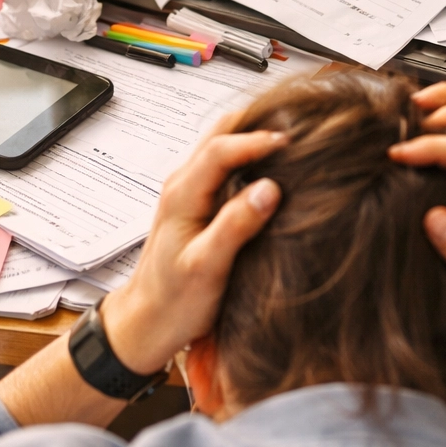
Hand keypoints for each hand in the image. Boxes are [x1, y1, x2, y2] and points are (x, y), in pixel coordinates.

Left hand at [101, 120, 285, 374]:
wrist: (146, 323)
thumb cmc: (174, 301)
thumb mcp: (207, 268)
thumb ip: (234, 227)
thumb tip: (269, 189)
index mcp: (182, 195)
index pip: (221, 149)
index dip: (258, 140)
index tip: (293, 143)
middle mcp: (183, 184)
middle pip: (221, 133)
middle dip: (259, 123)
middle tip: (299, 128)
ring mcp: (190, 191)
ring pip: (224, 145)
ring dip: (255, 136)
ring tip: (294, 142)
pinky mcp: (200, 202)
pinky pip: (227, 164)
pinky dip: (252, 155)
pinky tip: (277, 168)